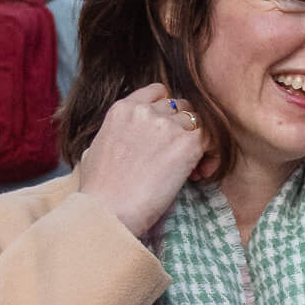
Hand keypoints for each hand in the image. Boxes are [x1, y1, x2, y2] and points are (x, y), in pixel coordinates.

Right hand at [75, 84, 209, 237]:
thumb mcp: (93, 151)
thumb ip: (111, 136)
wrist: (108, 211)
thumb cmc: (98, 192)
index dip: (168, 111)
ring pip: (198, 122)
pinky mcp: (187, 143)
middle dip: (183, 128)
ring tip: (192, 169)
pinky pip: (211, 139)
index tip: (167, 133)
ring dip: (198, 142)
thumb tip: (116, 140)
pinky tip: (199, 174)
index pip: (159, 92)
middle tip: (180, 156)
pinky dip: (211, 154)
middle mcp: (146, 111)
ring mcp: (167, 125)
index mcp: (122, 109)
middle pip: (181, 106)